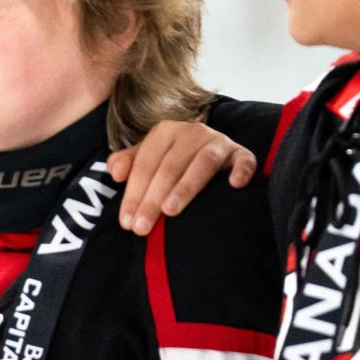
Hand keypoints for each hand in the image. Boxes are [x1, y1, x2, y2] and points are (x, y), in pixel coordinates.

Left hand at [106, 121, 257, 234]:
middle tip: (142, 227)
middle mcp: (191, 132)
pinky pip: (244, 160)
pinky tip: (235, 185)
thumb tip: (115, 172)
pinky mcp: (240, 153)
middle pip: (169, 167)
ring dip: (185, 187)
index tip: (127, 222)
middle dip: (152, 199)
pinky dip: (241, 170)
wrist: (209, 154)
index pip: (145, 164)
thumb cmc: (170, 162)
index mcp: (164, 132)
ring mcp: (218, 141)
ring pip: (201, 163)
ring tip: (170, 211)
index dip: (133, 193)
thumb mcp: (146, 159)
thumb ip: (127, 163)